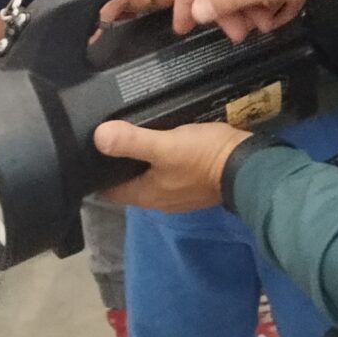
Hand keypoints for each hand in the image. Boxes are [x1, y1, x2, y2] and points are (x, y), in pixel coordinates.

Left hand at [90, 117, 251, 211]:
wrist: (246, 165)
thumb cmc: (202, 157)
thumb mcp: (165, 145)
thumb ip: (132, 141)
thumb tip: (98, 136)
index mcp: (146, 195)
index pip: (110, 191)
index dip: (99, 175)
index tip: (91, 155)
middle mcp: (159, 200)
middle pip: (131, 184)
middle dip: (121, 166)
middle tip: (113, 139)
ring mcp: (179, 195)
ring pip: (151, 179)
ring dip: (144, 165)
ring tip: (138, 137)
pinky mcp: (196, 185)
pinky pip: (171, 174)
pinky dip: (164, 163)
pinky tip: (168, 144)